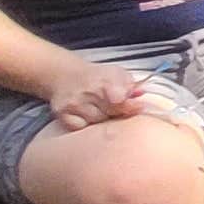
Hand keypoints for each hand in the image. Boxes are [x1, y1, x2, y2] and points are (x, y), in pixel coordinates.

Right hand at [42, 58, 160, 128]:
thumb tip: (140, 93)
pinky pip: (80, 129)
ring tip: (100, 109)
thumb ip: (131, 85)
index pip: (119, 100)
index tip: (138, 108)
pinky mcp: (63, 114)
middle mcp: (87, 91)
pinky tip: (87, 116)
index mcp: (104, 80)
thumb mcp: (118, 74)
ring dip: (102, 120)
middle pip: (111, 114)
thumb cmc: (98, 77)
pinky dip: (86, 126)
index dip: (130, 107)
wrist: (66, 76)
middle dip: (118, 113)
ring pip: (96, 123)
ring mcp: (74, 104)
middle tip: (116, 108)